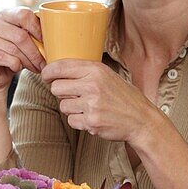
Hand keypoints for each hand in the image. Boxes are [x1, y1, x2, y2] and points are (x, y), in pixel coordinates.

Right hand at [0, 7, 45, 92]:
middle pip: (20, 36)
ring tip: (35, 68)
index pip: (23, 14)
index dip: (37, 28)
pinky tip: (17, 67)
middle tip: (43, 63)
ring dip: (28, 61)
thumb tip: (53, 32)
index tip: (47, 42)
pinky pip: (3, 58)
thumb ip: (32, 32)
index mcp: (3, 14)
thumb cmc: (13, 56)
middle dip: (35, 52)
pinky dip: (14, 65)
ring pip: (13, 49)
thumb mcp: (23, 41)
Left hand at [41, 59, 155, 141]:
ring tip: (88, 108)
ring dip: (72, 109)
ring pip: (63, 106)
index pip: (60, 66)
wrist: (141, 120)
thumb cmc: (124, 98)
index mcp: (96, 70)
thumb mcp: (108, 76)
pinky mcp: (91, 122)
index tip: (46, 76)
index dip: (48, 72)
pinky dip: (79, 122)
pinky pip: (71, 121)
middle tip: (73, 96)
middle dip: (61, 93)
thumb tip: (57, 70)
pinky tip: (92, 118)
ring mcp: (91, 104)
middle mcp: (92, 85)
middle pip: (56, 88)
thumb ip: (85, 72)